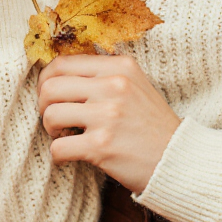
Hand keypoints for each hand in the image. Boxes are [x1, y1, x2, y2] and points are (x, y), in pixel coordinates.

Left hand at [37, 54, 180, 193]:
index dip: (47, 78)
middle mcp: (114, 86)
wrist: (177, 159)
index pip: (64, 62)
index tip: (49, 93)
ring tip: (64, 135)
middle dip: (43, 104)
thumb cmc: (151, 124)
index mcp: (121, 66)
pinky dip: (58, 154)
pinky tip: (70, 155)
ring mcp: (108, 116)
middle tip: (53, 116)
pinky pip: (58, 147)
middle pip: (51, 86)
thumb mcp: (135, 85)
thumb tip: (58, 72)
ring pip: (50, 114)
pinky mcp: (101, 146)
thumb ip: (103, 74)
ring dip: (50, 129)